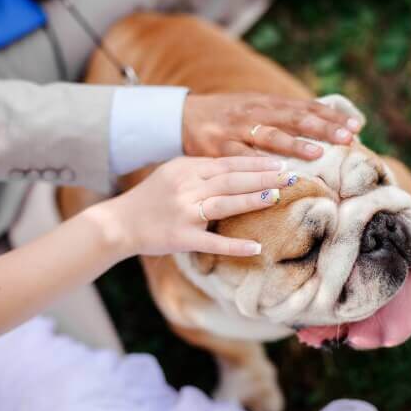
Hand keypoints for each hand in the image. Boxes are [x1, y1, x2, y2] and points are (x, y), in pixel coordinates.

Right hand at [106, 156, 298, 256]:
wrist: (119, 222)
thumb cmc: (150, 197)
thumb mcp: (173, 173)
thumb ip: (201, 169)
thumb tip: (237, 166)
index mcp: (187, 169)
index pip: (228, 163)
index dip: (256, 163)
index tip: (280, 163)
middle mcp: (186, 187)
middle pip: (231, 180)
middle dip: (263, 178)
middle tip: (291, 177)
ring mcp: (184, 212)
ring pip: (224, 204)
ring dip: (252, 201)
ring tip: (277, 198)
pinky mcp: (180, 238)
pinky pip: (211, 242)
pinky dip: (234, 246)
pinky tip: (255, 248)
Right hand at [182, 93, 361, 159]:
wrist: (182, 117)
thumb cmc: (227, 116)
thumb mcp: (254, 107)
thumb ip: (283, 115)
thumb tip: (323, 124)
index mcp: (265, 103)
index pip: (304, 108)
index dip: (330, 116)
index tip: (356, 126)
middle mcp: (252, 114)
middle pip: (290, 120)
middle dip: (320, 129)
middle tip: (346, 138)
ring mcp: (233, 132)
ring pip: (265, 140)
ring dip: (291, 147)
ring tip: (313, 156)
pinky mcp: (216, 151)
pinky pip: (237, 163)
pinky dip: (254, 173)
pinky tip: (272, 182)